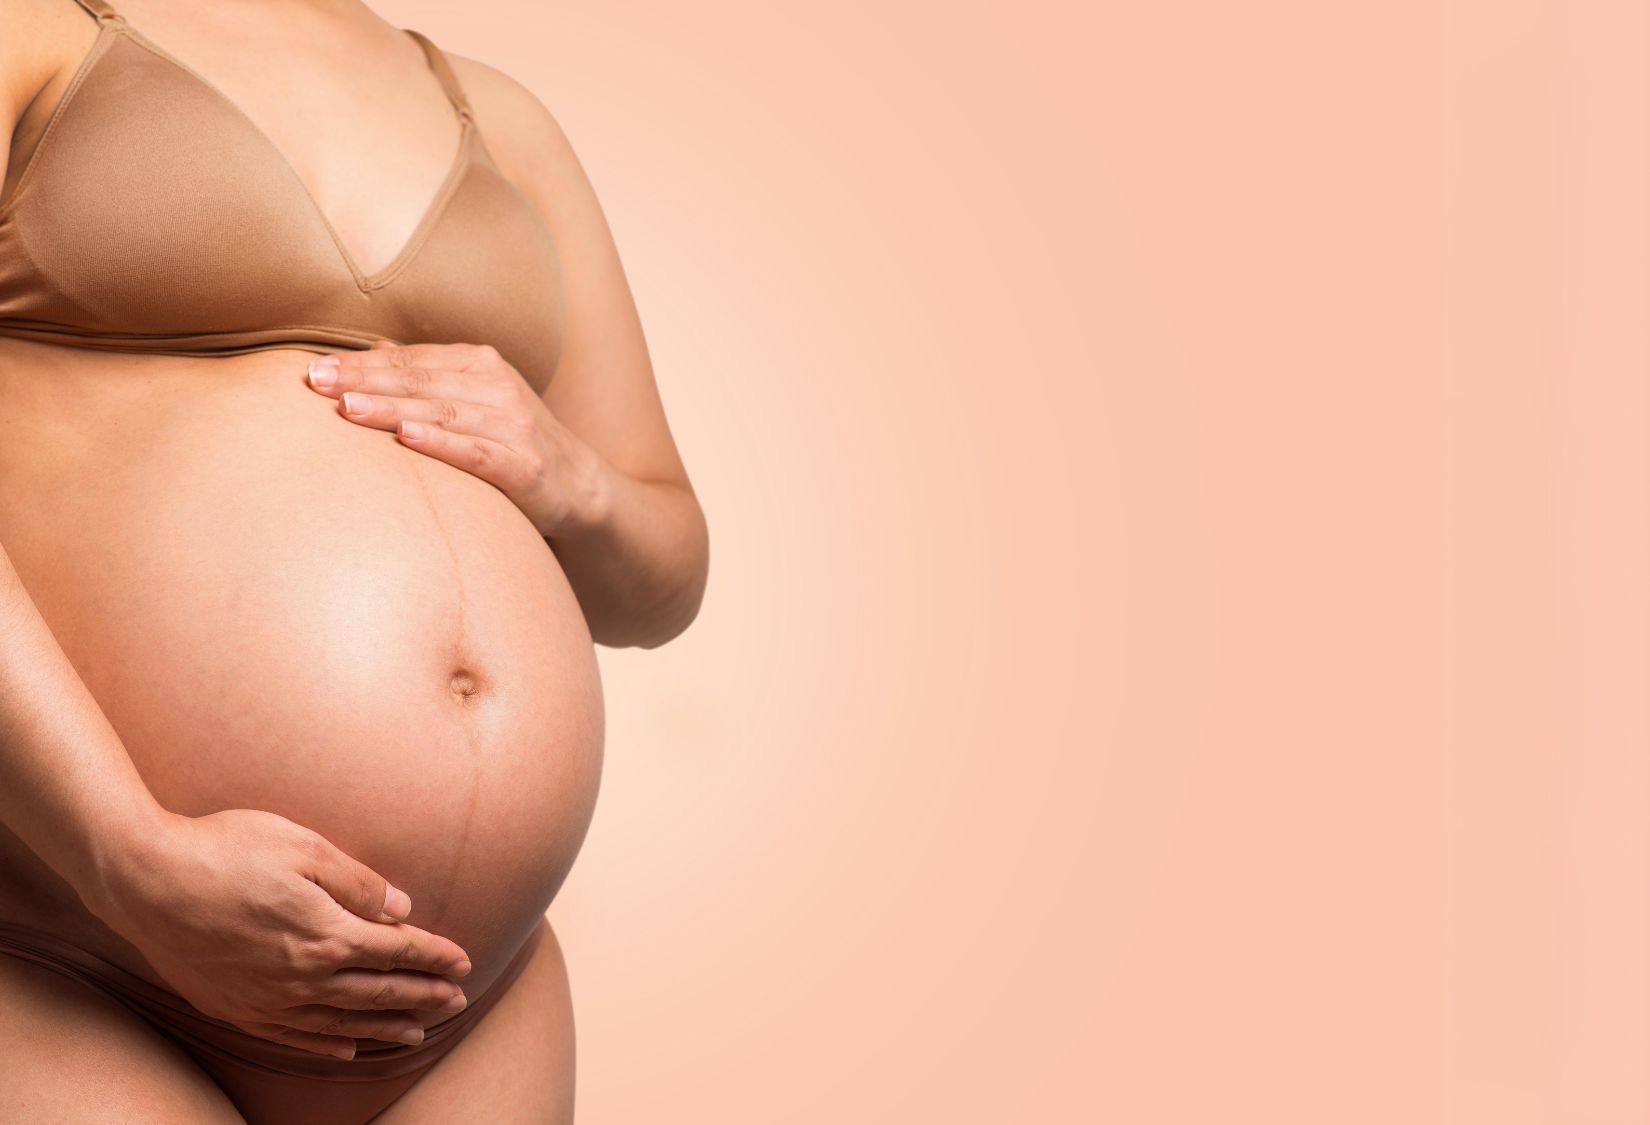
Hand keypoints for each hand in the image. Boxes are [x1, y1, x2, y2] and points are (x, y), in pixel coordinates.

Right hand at [83, 808, 472, 1059]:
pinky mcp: (236, 1009)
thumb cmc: (226, 851)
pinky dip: (328, 1044)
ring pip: (342, 1022)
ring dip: (385, 1026)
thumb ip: (357, 882)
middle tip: (456, 1002)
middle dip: (423, 997)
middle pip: (378, 992)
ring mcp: (268, 999)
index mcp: (326, 934)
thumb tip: (402, 909)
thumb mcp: (303, 847)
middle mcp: (303, 977)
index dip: (434, 957)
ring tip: (417, 1032)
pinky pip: (295, 1037)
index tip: (464, 963)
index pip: (397, 951)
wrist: (145, 881)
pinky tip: (348, 1047)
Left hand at [305, 341, 608, 538]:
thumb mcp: (475, 399)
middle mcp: (498, 386)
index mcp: (481, 364)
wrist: (580, 485)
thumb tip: (375, 351)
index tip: (315, 369)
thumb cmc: (513, 441)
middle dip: (365, 381)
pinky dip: (441, 444)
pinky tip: (407, 438)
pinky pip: (476, 453)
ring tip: (347, 408)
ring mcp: (514, 425)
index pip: (411, 360)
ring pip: (443, 413)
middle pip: (421, 381)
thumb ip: (429, 376)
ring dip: (393, 409)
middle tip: (316, 382)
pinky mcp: (525, 466)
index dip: (362, 363)